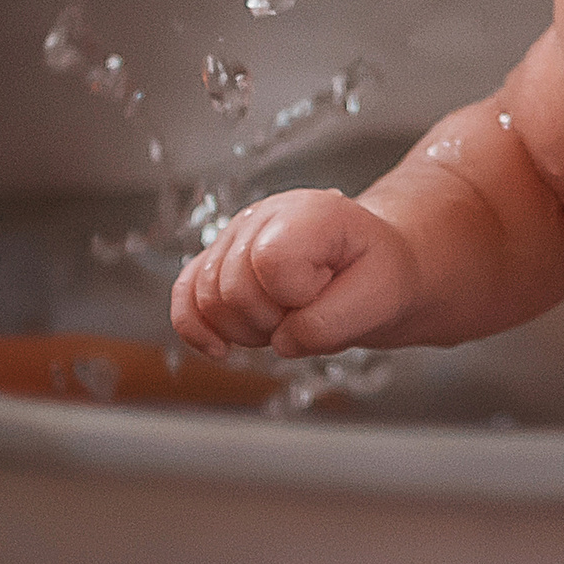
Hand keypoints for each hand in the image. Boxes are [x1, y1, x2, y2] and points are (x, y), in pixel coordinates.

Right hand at [168, 187, 419, 358]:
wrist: (374, 267)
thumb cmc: (378, 276)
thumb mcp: (379, 300)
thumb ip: (329, 323)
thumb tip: (281, 341)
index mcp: (308, 213)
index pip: (270, 261)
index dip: (296, 296)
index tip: (326, 292)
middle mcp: (265, 215)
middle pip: (231, 288)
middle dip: (269, 321)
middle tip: (307, 313)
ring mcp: (237, 237)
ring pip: (206, 299)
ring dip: (244, 329)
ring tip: (284, 317)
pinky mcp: (219, 260)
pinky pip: (184, 298)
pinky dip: (194, 329)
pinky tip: (219, 349)